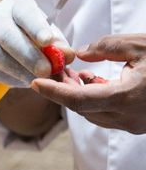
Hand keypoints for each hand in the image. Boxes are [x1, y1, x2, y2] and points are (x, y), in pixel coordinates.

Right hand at [0, 0, 74, 86]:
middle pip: (8, 37)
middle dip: (29, 57)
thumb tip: (67, 56)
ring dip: (20, 71)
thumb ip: (57, 44)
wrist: (4, 42)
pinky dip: (9, 79)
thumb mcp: (47, 34)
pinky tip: (22, 81)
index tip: (48, 41)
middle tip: (46, 71)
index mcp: (15, 5)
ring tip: (37, 80)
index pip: (24, 13)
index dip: (35, 27)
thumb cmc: (32, 36)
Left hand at [31, 34, 145, 133]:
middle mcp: (127, 117)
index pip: (78, 100)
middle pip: (82, 108)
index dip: (53, 92)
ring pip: (92, 114)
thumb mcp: (142, 45)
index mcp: (126, 98)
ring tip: (75, 73)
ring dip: (79, 95)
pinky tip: (94, 81)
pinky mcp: (137, 123)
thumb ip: (108, 47)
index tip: (35, 83)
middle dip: (64, 89)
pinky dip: (95, 100)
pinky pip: (106, 115)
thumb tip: (80, 53)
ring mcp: (132, 123)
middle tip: (55, 70)